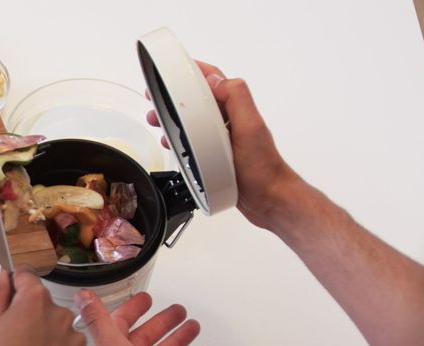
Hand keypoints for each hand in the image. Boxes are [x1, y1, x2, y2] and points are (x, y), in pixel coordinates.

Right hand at [0, 265, 89, 345]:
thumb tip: (0, 274)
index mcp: (34, 301)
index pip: (26, 277)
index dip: (13, 286)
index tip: (6, 297)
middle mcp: (60, 315)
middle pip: (43, 307)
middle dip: (28, 318)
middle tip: (9, 343)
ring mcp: (75, 342)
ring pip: (57, 332)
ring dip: (44, 341)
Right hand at [146, 61, 301, 228]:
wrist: (268, 198)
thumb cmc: (262, 168)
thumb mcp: (250, 127)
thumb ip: (236, 98)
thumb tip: (215, 79)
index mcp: (236, 109)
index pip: (213, 80)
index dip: (193, 71)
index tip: (172, 69)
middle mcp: (229, 120)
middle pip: (198, 99)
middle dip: (174, 95)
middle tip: (155, 96)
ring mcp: (222, 138)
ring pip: (193, 120)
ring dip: (173, 118)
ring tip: (156, 120)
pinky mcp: (216, 155)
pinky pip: (193, 142)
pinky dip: (179, 139)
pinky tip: (171, 145)